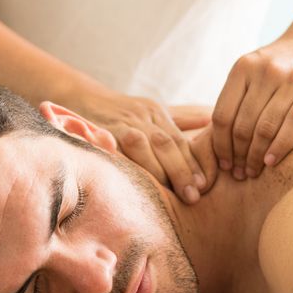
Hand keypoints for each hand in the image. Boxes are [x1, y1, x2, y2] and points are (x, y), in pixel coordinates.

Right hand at [76, 88, 210, 203]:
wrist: (81, 97)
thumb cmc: (123, 112)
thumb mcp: (152, 112)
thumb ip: (182, 119)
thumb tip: (210, 119)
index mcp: (156, 114)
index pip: (178, 140)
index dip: (193, 163)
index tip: (204, 185)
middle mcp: (140, 117)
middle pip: (164, 143)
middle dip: (180, 170)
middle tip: (193, 196)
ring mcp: (118, 123)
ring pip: (141, 144)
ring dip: (155, 170)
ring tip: (167, 195)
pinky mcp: (97, 130)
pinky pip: (111, 145)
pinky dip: (121, 161)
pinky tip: (131, 180)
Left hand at [211, 36, 292, 178]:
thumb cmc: (281, 66)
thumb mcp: (252, 71)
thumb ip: (236, 98)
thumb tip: (214, 142)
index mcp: (243, 67)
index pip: (222, 115)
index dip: (219, 145)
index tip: (223, 163)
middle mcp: (266, 70)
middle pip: (243, 125)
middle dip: (238, 155)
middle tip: (239, 174)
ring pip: (267, 127)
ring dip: (256, 156)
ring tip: (253, 171)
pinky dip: (282, 145)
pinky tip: (272, 161)